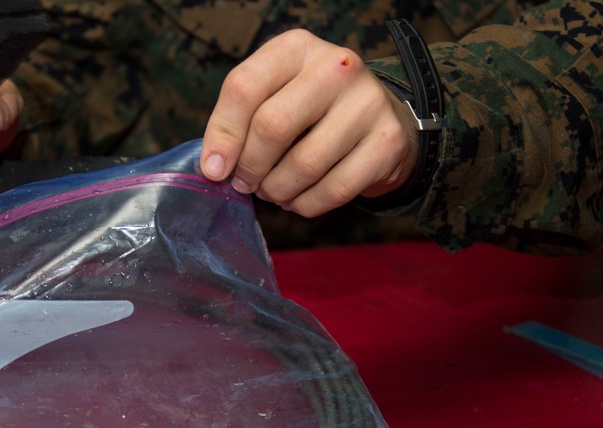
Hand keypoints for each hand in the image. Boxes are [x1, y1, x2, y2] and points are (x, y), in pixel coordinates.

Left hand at [200, 29, 417, 217]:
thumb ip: (243, 119)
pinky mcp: (387, 142)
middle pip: (273, 125)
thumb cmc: (315, 109)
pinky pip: (334, 190)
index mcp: (298, 47)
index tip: (214, 169)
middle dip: (250, 167)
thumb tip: (215, 167)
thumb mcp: (279, 93)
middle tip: (246, 183)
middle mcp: (336, 67)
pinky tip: (298, 200)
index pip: (245, 87)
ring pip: (304, 164)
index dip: (223, 135)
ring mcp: (367, 103)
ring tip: (273, 192)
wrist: (383, 118)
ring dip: (278, 190)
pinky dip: (306, 204)